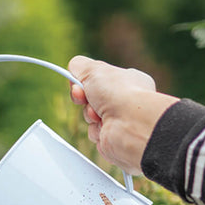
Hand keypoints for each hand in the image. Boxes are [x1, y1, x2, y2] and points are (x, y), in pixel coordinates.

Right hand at [68, 55, 178, 174]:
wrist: (130, 124)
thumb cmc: (119, 95)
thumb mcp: (94, 69)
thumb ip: (80, 66)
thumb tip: (73, 68)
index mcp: (127, 82)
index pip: (99, 81)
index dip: (84, 83)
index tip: (78, 86)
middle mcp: (126, 101)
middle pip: (92, 101)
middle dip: (85, 101)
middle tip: (85, 99)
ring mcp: (121, 121)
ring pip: (91, 119)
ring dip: (89, 117)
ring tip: (99, 116)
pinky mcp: (115, 139)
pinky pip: (95, 135)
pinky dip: (96, 132)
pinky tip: (105, 129)